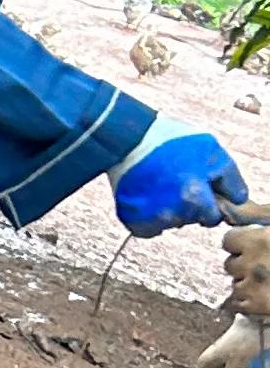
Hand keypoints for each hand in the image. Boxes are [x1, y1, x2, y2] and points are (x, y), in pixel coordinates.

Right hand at [112, 117, 256, 234]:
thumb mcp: (210, 150)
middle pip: (190, 221)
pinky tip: (149, 198)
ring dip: (170, 211)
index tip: (200, 190)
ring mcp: (150, 218)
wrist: (129, 139)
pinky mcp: (131, 219)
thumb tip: (238, 200)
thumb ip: (230, 178)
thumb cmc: (169, 140)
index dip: (208, 203)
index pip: (212, 218)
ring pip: (170, 224)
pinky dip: (150, 218)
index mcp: (194, 198)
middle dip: (189, 206)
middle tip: (178, 182)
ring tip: (162, 186)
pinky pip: (148, 229)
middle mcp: (172, 213)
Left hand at [225, 221, 269, 315]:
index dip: (240, 243)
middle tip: (268, 264)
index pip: (228, 241)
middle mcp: (254, 265)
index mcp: (261, 241)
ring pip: (235, 285)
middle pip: (230, 264)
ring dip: (247, 283)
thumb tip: (229, 207)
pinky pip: (239, 303)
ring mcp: (255, 288)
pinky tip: (267, 293)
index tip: (255, 245)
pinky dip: (250, 300)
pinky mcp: (259, 306)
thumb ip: (256, 214)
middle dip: (244, 264)